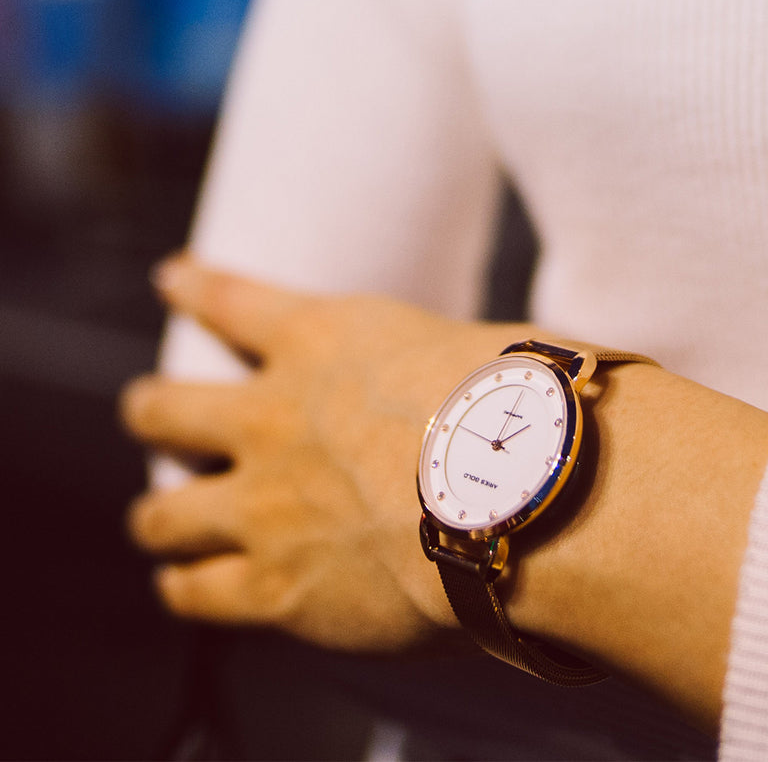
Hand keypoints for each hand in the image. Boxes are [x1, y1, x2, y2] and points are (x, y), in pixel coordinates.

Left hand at [120, 255, 514, 651]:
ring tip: (156, 517)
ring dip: (157, 513)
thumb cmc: (517, 408)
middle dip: (150, 411)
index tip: (170, 277)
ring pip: (164, 513)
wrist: (515, 495)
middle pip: (164, 409)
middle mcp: (272, 417)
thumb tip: (472, 383)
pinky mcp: (273, 587)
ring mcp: (263, 505)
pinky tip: (182, 585)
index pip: (231, 300)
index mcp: (320, 340)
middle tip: (149, 412)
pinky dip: (184, 586)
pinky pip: (195, 591)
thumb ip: (444, 364)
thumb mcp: (476, 346)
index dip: (192, 287)